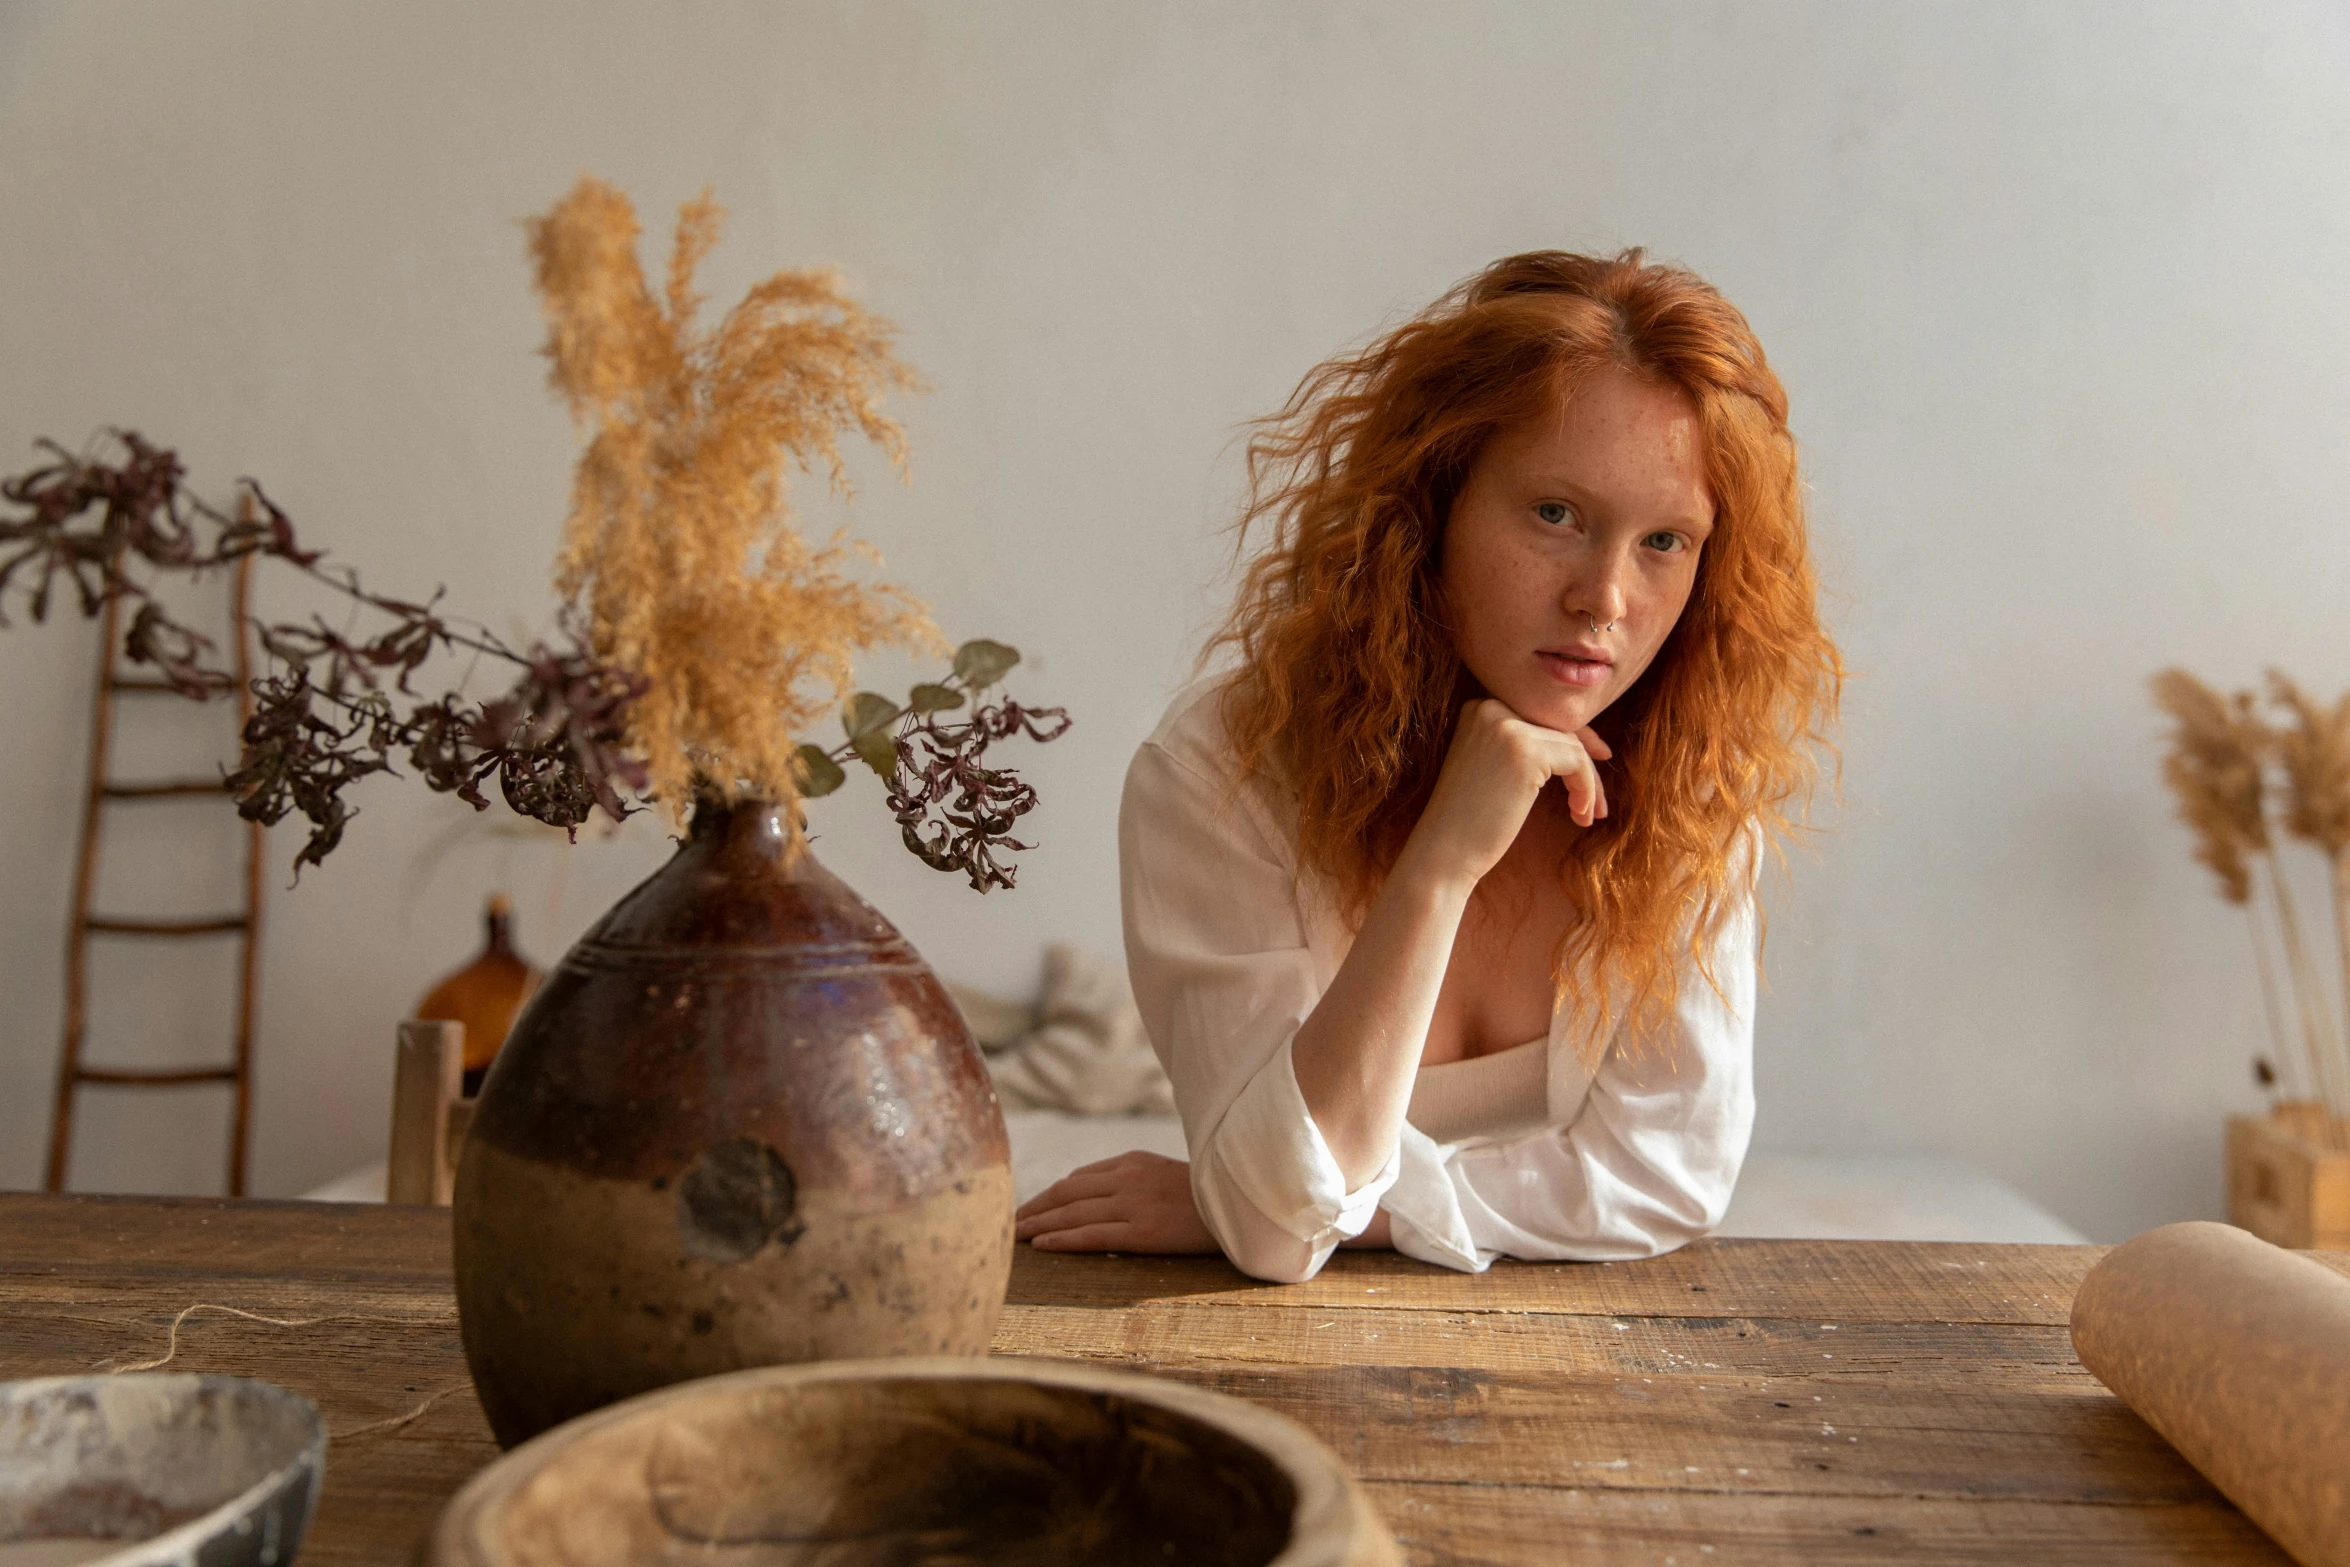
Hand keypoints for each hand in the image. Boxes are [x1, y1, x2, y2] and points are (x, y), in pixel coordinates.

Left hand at [1013, 1151, 1219, 1253]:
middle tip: (1007, 1224)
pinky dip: (1063, 1239)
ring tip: (1014, 1237)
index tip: (1027, 1210)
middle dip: (1033, 1209)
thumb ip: (1129, 1179)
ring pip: (1073, 1214)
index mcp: (1132, 1162)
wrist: (1245, 1206)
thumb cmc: (1205, 1195)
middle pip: (1065, 1193)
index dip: (1047, 1196)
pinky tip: (1042, 1245)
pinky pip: (1093, 1235)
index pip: (1076, 1180)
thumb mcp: (1163, 1175)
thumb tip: (1088, 1190)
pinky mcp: (1144, 1231)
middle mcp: (1128, 1178)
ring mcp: (1135, 1204)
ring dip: (1038, 1224)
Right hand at [1399, 698, 1612, 890]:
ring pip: (1573, 745)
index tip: (1600, 759)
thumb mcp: (1495, 768)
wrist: (1442, 852)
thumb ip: (1524, 744)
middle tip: (1600, 802)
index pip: (1541, 714)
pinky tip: (1580, 815)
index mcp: (1478, 708)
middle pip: (1560, 727)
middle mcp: (1489, 707)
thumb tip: (1584, 738)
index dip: (1574, 738)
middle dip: (1586, 762)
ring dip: (1589, 783)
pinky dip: (1587, 789)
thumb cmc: (1470, 821)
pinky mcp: (1525, 751)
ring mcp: (1506, 726)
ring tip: (1586, 814)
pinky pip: (1577, 762)